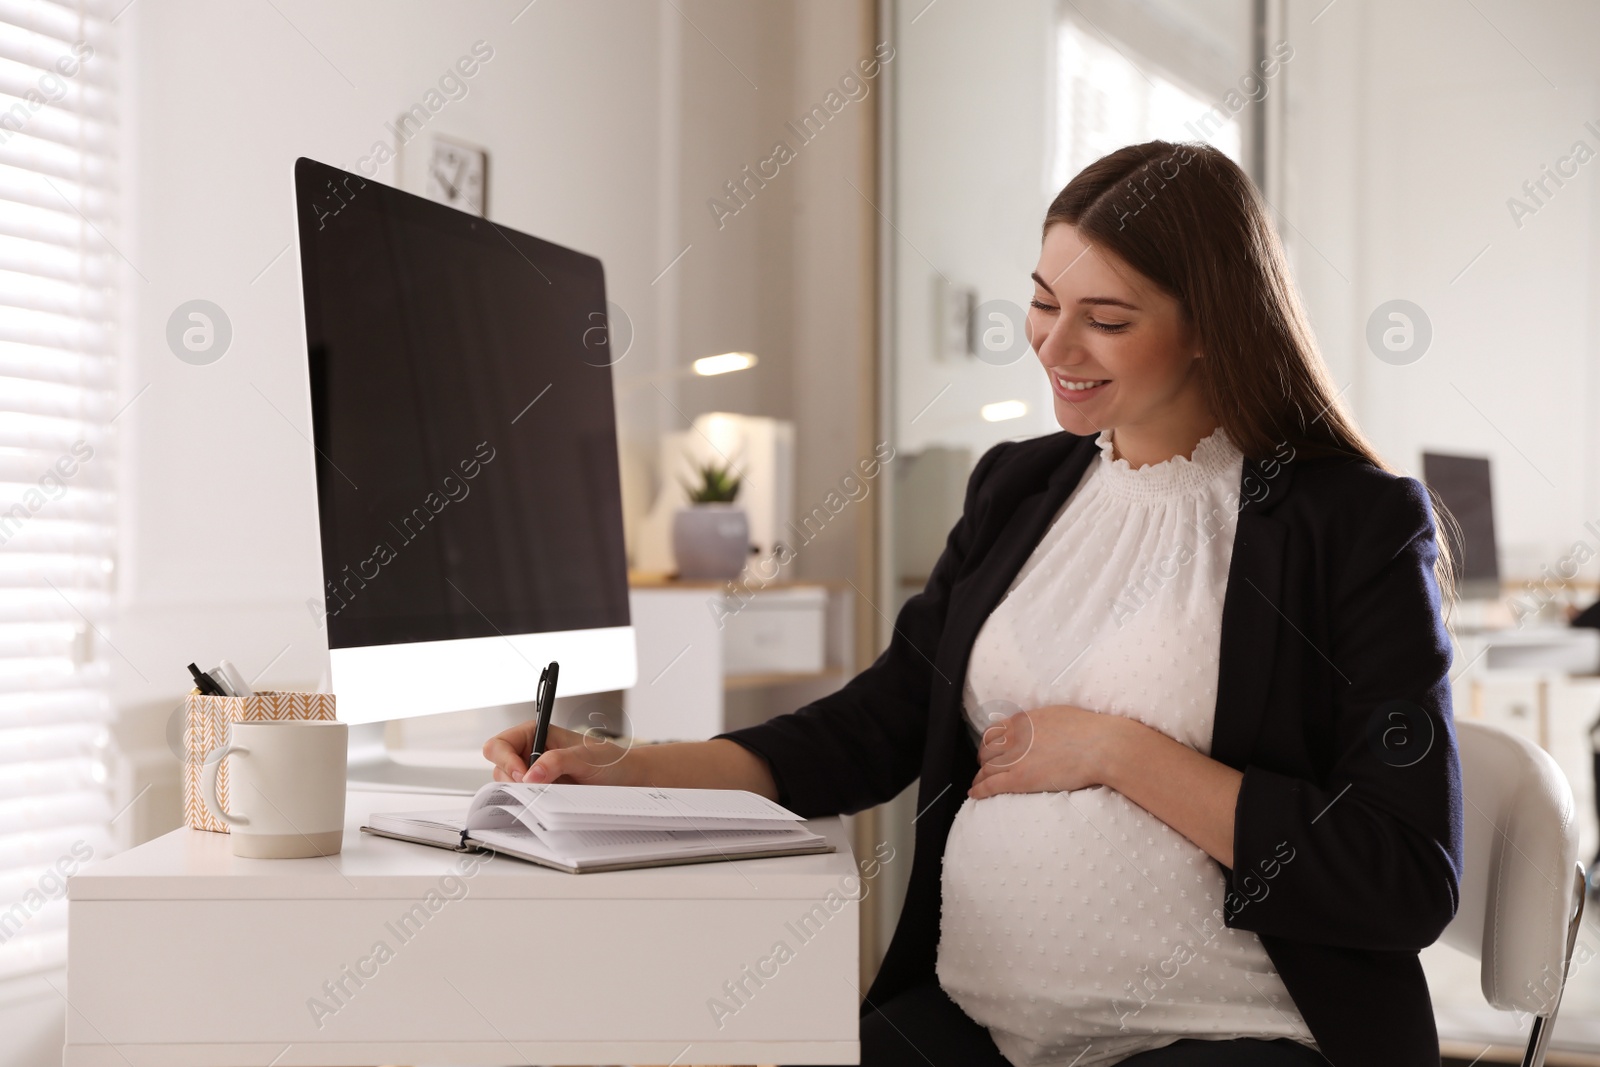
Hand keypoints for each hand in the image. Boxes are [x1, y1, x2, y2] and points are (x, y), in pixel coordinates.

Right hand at [482, 722, 637, 785]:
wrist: (626, 778)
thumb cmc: (609, 760)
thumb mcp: (585, 757)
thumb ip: (557, 761)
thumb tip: (531, 774)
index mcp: (536, 733)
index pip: (500, 744)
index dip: (506, 760)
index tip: (524, 775)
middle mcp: (531, 751)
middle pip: (499, 766)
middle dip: (513, 779)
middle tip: (536, 787)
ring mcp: (534, 772)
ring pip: (507, 784)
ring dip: (522, 791)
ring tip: (550, 790)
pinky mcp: (540, 789)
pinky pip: (522, 797)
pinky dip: (529, 800)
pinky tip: (548, 799)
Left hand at [968, 704, 1126, 798]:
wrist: (1098, 746)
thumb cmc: (1086, 730)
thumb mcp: (1056, 714)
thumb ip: (1039, 722)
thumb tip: (1037, 727)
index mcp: (1022, 721)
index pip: (993, 732)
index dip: (988, 743)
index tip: (989, 750)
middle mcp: (1014, 738)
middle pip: (986, 751)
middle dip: (983, 760)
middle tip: (985, 767)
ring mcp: (1015, 759)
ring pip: (986, 769)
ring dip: (980, 776)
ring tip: (978, 783)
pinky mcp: (1020, 778)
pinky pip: (991, 785)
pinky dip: (979, 789)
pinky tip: (974, 793)